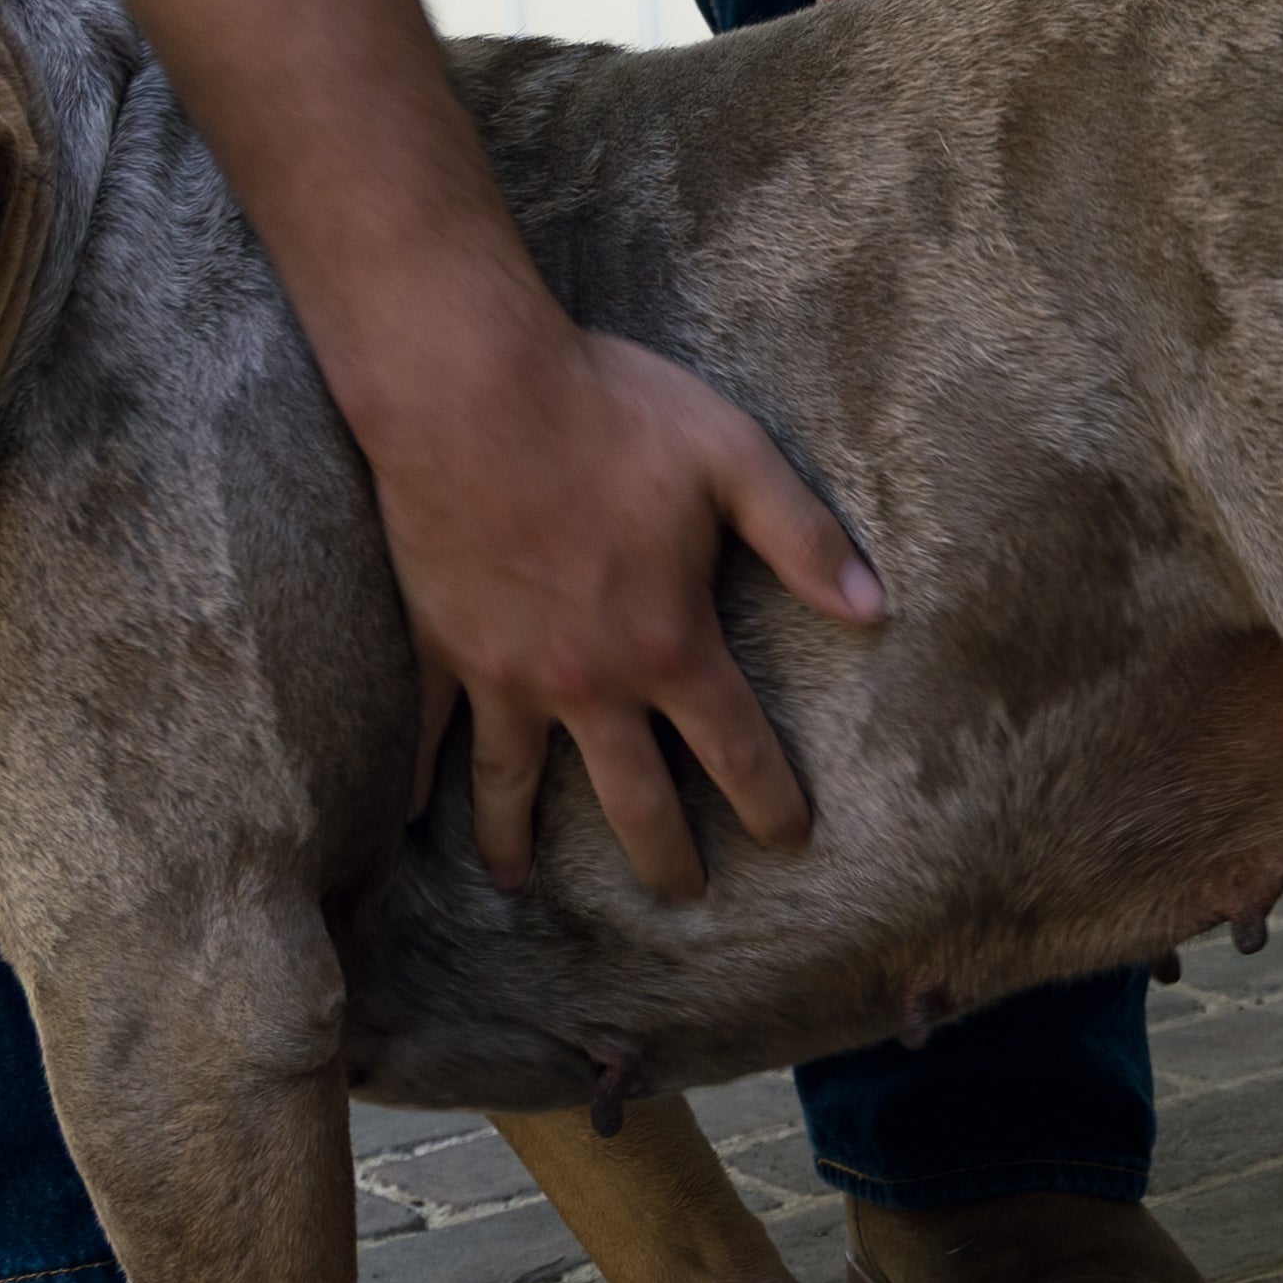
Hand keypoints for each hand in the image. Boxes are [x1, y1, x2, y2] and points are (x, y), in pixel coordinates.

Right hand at [364, 290, 884, 901]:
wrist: (470, 385)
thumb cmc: (608, 412)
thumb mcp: (732, 458)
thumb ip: (805, 539)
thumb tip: (877, 609)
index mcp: (668, 643)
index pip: (737, 749)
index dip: (772, 803)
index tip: (791, 841)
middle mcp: (587, 681)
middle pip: (632, 798)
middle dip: (663, 857)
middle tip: (680, 897)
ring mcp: (503, 671)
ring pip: (512, 784)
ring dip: (516, 842)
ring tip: (518, 884)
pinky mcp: (436, 644)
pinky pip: (422, 729)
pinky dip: (410, 775)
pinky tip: (404, 814)